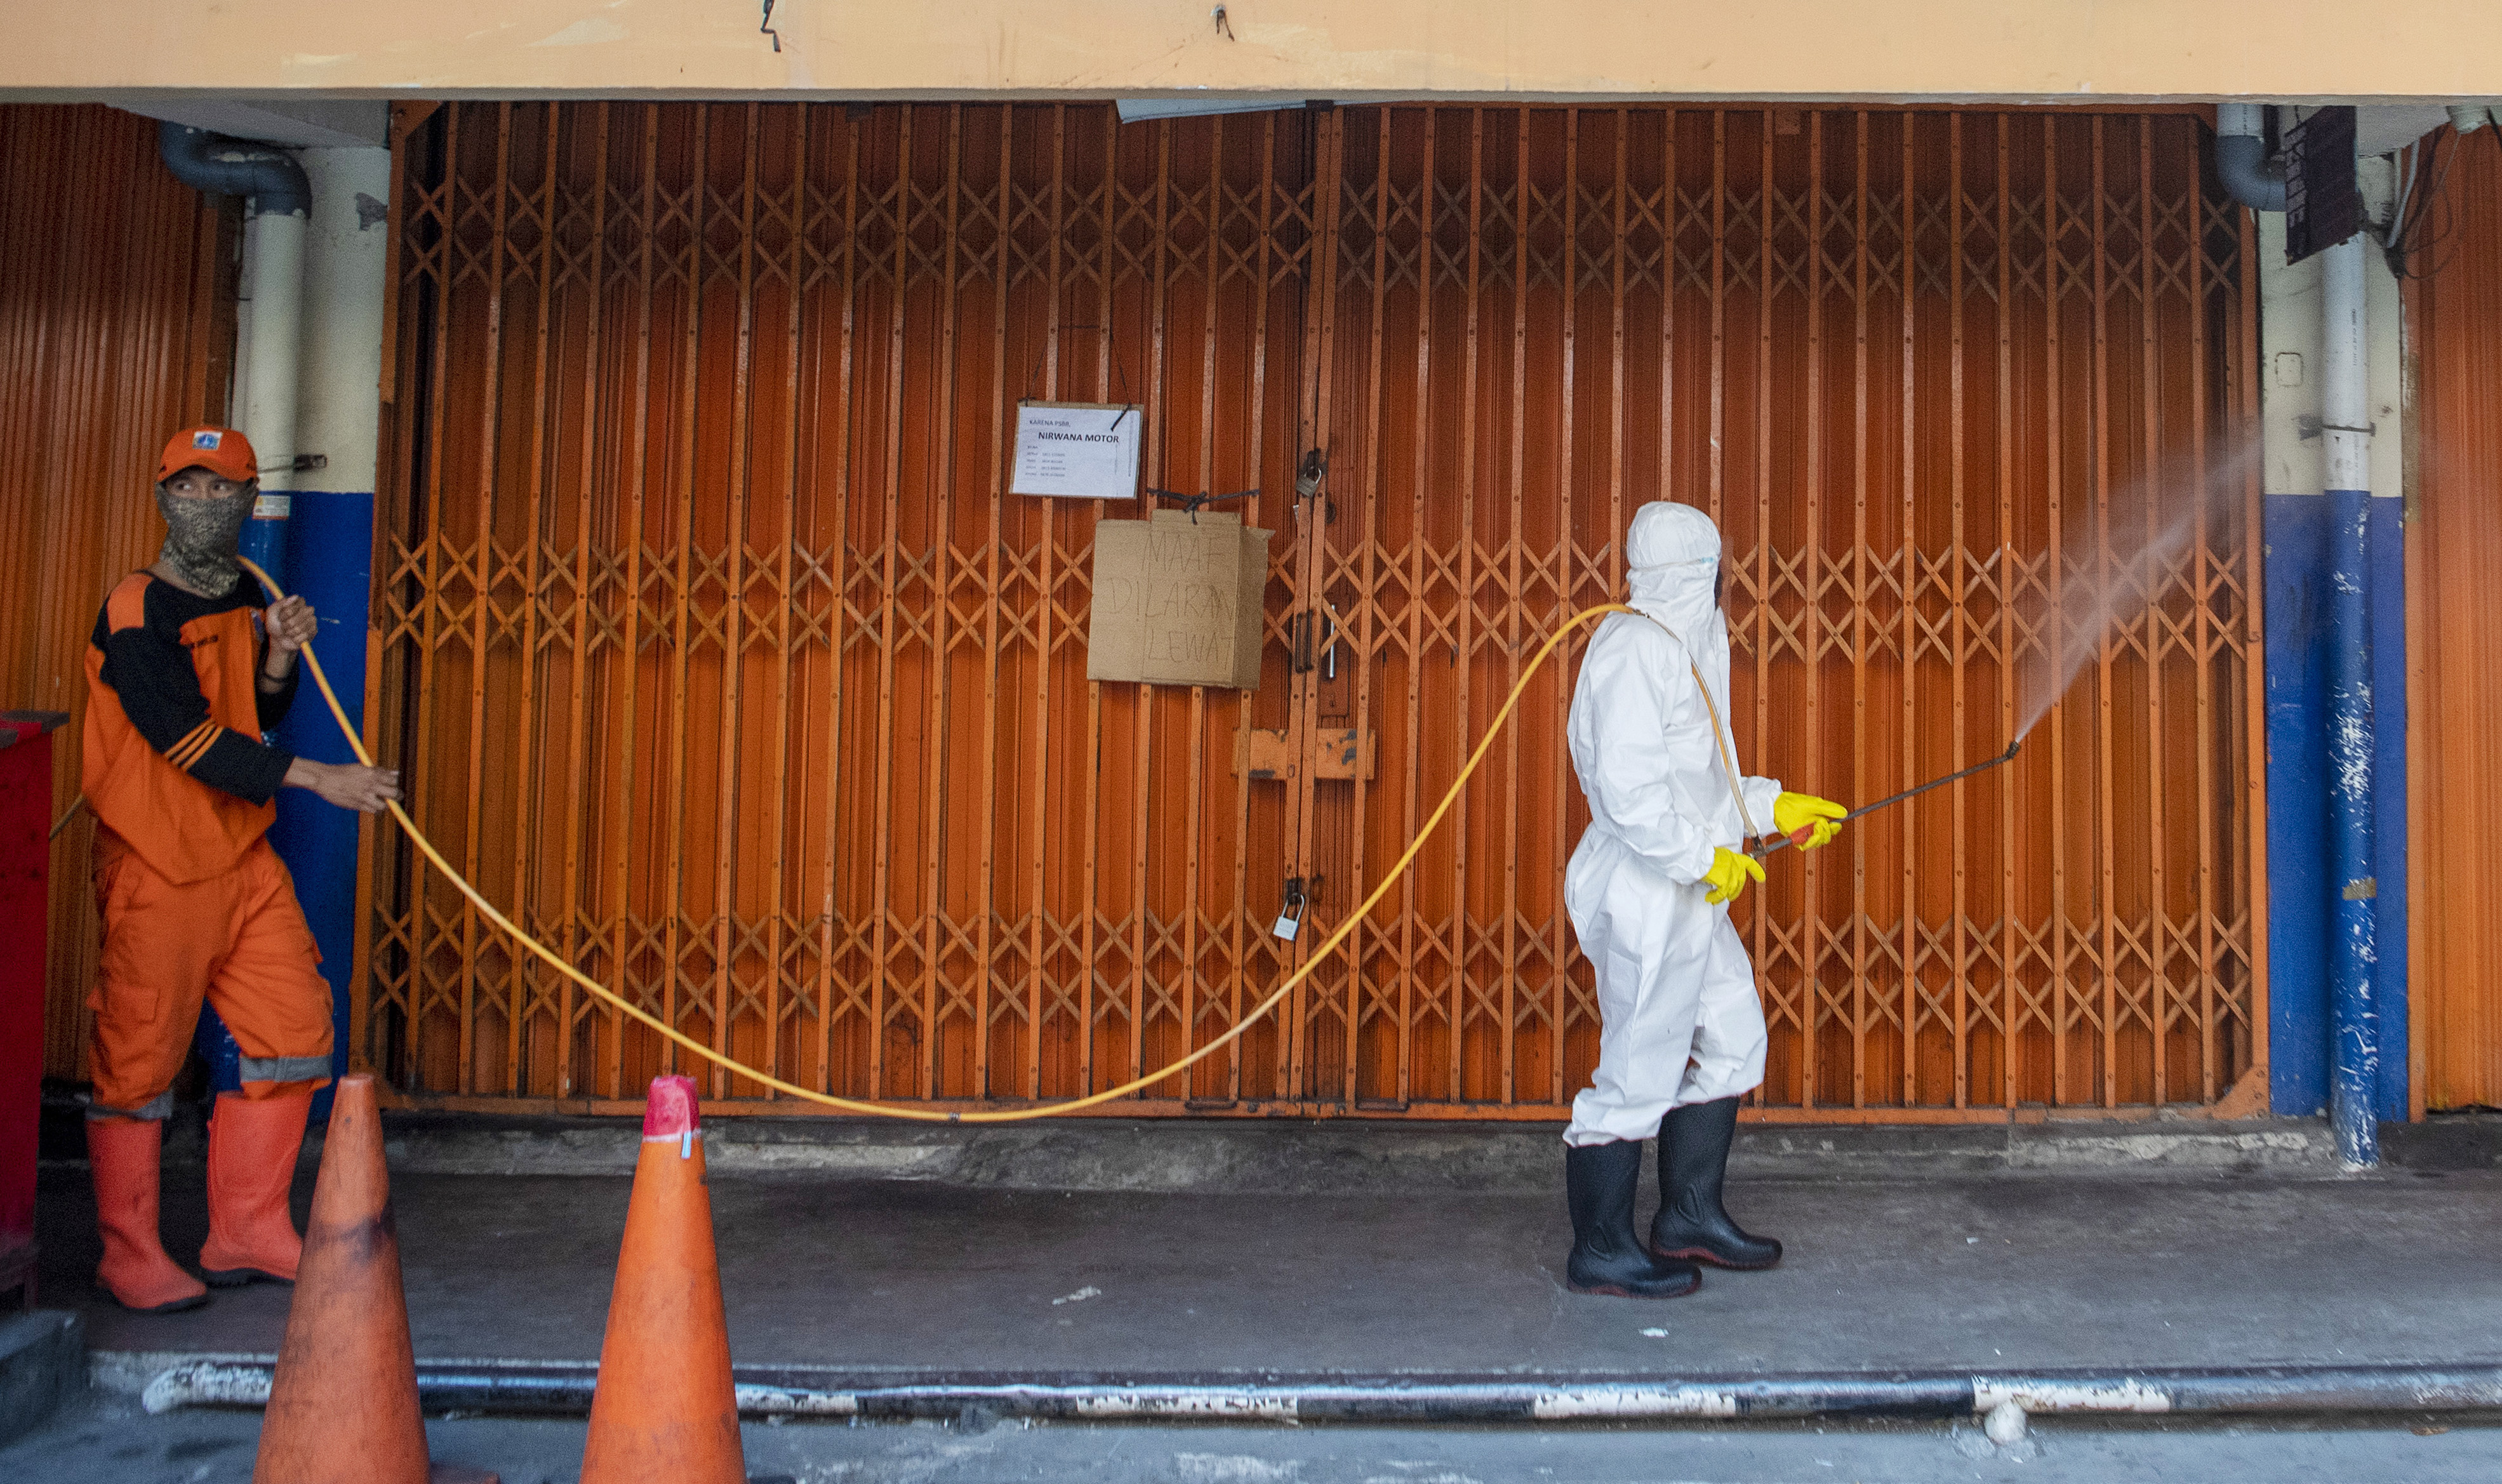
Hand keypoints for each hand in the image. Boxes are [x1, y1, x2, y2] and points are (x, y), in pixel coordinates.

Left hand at [263, 596, 316, 672]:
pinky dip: (295, 639)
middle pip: (301, 615)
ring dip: (290, 632)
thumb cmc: (275, 624)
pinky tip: (294, 637)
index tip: (280, 617)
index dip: (287, 612)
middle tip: (284, 626)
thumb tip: (295, 596)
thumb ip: (281, 603)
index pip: (296, 605)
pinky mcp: (314, 631)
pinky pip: (304, 636)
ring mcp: (312, 620)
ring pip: (301, 627)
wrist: (279, 640)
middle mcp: (307, 609)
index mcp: (298, 602)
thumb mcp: (272, 612)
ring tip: (288, 632)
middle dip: (288, 623)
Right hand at [284, 758, 401, 813]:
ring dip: (385, 805)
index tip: (394, 785)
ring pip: (385, 805)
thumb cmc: (343, 772)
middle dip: (397, 796)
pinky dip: (374, 809)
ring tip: (381, 802)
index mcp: (372, 773)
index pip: (394, 780)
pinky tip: (371, 805)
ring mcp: (364, 796)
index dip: (396, 784)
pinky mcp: (358, 805)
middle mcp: (370, 784)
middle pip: (394, 793)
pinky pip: (373, 811)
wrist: (323, 779)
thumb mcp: (361, 768)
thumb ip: (379, 772)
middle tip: (396, 797)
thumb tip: (396, 774)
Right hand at [1701, 846, 1764, 905]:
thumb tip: (1722, 874)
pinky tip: (1710, 898)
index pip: (1749, 863)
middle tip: (1728, 896)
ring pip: (1732, 890)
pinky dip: (1715, 898)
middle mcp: (1734, 864)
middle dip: (1735, 891)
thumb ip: (1724, 864)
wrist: (1696, 857)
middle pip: (1740, 881)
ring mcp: (1731, 873)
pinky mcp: (1724, 881)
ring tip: (1714, 898)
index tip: (1761, 878)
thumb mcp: (1717, 856)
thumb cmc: (1701, 855)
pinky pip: (1721, 894)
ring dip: (1723, 896)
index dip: (1757, 871)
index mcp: (1733, 856)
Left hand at [1773, 791, 1845, 850]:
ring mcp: (1806, 833)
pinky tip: (1809, 837)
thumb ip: (1830, 808)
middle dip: (1826, 832)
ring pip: (1818, 842)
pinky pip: (1806, 846)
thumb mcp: (1815, 804)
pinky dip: (1809, 843)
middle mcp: (1815, 827)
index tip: (1834, 824)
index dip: (1835, 827)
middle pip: (1827, 836)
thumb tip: (1845, 813)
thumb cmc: (1795, 803)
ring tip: (1814, 828)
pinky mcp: (1798, 839)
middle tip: (1819, 823)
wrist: (1778, 808)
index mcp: (1821, 818)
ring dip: (1818, 837)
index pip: (1834, 827)